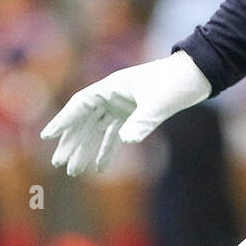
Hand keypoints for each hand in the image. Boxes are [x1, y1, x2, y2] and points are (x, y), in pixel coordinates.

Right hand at [40, 51, 211, 176]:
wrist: (198, 75)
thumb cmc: (176, 82)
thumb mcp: (159, 103)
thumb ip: (142, 121)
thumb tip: (126, 140)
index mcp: (113, 86)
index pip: (80, 104)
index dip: (63, 120)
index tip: (47, 136)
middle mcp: (114, 95)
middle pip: (85, 120)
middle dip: (72, 142)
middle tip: (59, 163)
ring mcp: (123, 104)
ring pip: (97, 129)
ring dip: (86, 148)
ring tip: (74, 170)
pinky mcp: (135, 113)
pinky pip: (115, 133)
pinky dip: (107, 149)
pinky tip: (100, 167)